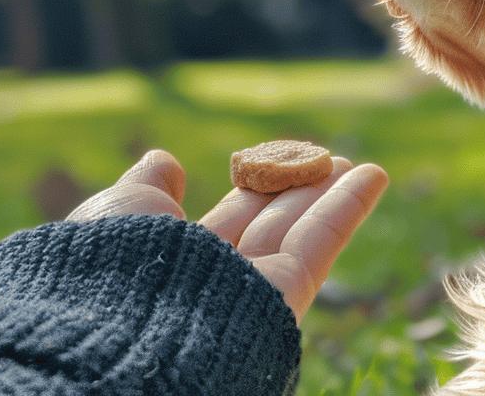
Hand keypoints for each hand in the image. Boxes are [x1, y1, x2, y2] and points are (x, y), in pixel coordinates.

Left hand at [67, 149, 387, 321]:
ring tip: (359, 165)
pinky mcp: (285, 295)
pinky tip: (373, 176)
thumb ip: (147, 187)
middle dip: (300, 189)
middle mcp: (217, 279)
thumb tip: (164, 160)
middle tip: (330, 159)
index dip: (256, 186)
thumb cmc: (111, 262)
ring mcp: (253, 289)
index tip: (277, 159)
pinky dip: (348, 207)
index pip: (229, 218)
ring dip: (332, 193)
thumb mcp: (119, 210)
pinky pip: (320, 243)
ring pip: (299, 230)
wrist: (119, 325)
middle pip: (270, 224)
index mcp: (178, 261)